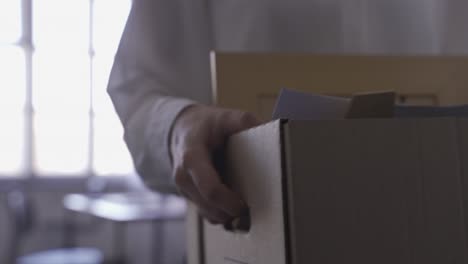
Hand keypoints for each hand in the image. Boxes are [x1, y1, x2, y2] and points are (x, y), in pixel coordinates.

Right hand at [170, 105, 259, 223]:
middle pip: (210, 207)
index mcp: (191, 157)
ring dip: (229, 216)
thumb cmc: (207, 124)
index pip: (209, 188)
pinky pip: (208, 214)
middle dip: (232, 212)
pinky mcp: (190, 197)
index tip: (246, 204)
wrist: (183, 130)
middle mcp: (183, 177)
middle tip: (254, 210)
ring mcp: (185, 189)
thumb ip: (244, 121)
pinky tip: (237, 205)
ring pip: (209, 215)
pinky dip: (223, 214)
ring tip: (248, 208)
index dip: (229, 202)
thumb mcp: (225, 116)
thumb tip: (266, 130)